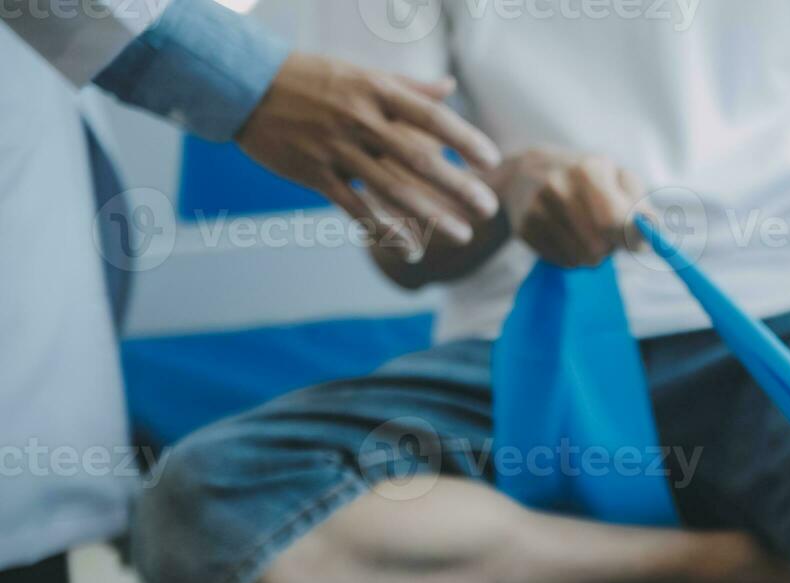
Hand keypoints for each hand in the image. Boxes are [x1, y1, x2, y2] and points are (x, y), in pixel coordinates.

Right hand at [236, 53, 502, 245]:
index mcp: (375, 91)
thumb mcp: (361, 74)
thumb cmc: (312, 78)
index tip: (491, 161)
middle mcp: (359, 120)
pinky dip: (383, 230)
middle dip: (457, 186)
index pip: (430, 117)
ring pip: (390, 188)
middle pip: (417, 159)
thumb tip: (450, 88)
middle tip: (489, 208)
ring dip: (430, 216)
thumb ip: (408, 86)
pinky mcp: (314, 173)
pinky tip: (410, 250)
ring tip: (462, 235)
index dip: (464, 139)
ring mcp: (335, 148)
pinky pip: (355, 207)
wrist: (246, 84)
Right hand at [490, 149, 645, 266]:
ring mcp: (537, 208)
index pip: (615, 220)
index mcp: (589, 170)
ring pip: (581, 259)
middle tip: (603, 231)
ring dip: (590, 254)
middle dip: (609, 247)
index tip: (635, 242)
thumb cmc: (586, 177)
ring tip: (582, 230)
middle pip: (599, 248)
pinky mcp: (524, 228)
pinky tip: (564, 234)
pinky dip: (571, 256)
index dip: (629, 238)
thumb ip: (641, 206)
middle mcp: (559, 187)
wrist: (526, 171)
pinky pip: (563, 262)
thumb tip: (652, 232)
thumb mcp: (618, 178)